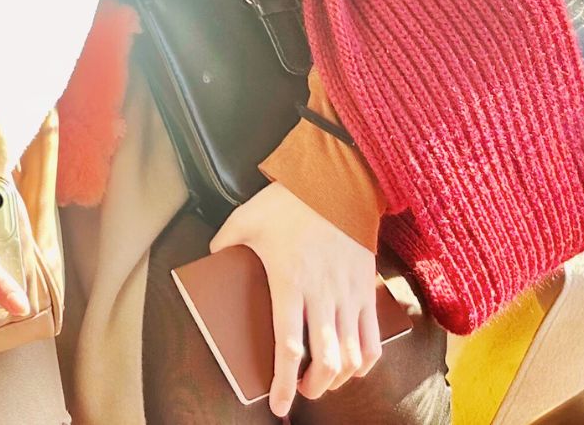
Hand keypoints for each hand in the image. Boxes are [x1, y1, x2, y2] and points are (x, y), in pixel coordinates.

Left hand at [211, 183, 382, 417]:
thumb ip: (224, 243)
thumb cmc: (288, 201)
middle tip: (302, 393)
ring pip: (352, 356)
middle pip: (326, 361)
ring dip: (339, 379)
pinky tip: (353, 366)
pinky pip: (373, 339)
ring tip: (324, 383)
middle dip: (314, 388)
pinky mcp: (368, 290)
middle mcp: (323, 295)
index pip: (288, 346)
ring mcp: (349, 294)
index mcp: (289, 282)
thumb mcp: (244, 219)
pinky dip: (365, 361)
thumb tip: (210, 261)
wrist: (338, 181)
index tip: (278, 405)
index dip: (283, 382)